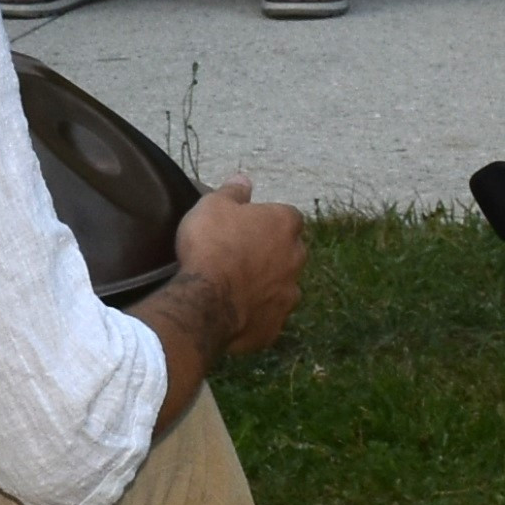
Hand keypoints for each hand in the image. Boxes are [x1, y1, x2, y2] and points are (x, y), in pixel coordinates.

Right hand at [168, 180, 306, 358]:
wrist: (208, 300)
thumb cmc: (211, 245)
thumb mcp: (212, 205)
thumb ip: (232, 191)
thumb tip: (243, 179)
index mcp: (285, 224)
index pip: (287, 216)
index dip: (267, 221)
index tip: (246, 226)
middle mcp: (296, 258)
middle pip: (290, 251)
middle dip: (272, 253)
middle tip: (241, 255)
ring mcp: (289, 295)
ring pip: (283, 286)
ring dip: (267, 284)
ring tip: (237, 286)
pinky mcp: (276, 325)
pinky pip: (268, 316)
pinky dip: (256, 313)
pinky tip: (235, 312)